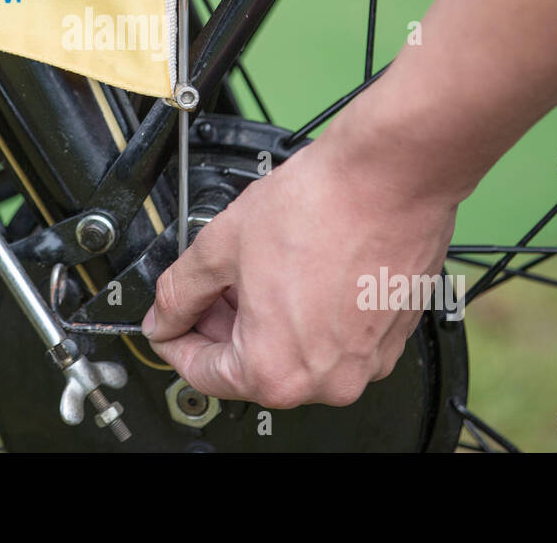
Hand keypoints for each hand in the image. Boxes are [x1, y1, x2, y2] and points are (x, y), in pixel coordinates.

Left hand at [141, 113, 460, 408]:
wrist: (390, 176)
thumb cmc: (322, 207)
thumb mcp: (221, 246)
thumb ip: (179, 292)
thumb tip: (164, 316)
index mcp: (278, 372)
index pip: (203, 374)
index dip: (175, 341)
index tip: (169, 324)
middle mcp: (328, 381)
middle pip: (251, 367)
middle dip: (223, 327)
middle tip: (213, 287)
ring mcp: (367, 362)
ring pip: (294, 353)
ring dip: (266, 319)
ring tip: (258, 270)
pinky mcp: (391, 338)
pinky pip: (335, 340)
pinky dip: (309, 316)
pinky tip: (298, 274)